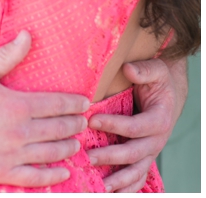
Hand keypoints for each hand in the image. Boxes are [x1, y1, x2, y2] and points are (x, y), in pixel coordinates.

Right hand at [0, 31, 89, 187]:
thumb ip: (7, 55)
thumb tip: (27, 35)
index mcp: (16, 104)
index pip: (56, 104)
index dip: (74, 104)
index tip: (84, 104)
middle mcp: (19, 131)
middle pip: (59, 129)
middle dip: (75, 125)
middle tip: (83, 123)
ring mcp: (12, 154)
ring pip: (52, 153)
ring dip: (68, 147)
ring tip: (75, 144)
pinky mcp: (2, 172)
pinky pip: (35, 177)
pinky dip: (54, 175)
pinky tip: (63, 171)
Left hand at [88, 57, 186, 191]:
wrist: (166, 94)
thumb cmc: (157, 81)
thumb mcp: (154, 70)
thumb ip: (144, 70)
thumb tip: (129, 69)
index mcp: (159, 119)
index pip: (136, 127)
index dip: (115, 125)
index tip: (92, 120)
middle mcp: (156, 139)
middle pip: (134, 153)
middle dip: (111, 156)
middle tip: (89, 157)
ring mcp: (149, 151)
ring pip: (136, 170)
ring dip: (119, 180)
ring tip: (101, 187)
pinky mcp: (142, 156)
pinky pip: (137, 176)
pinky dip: (126, 187)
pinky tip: (111, 192)